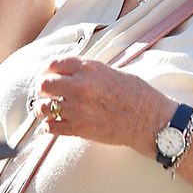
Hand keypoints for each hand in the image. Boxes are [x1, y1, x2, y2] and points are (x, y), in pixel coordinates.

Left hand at [33, 56, 172, 149]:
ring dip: (42, 108)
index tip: (47, 74)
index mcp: (89, 69)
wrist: (150, 120)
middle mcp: (80, 86)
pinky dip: (49, 126)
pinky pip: (52, 128)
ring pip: (44, 107)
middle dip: (42, 88)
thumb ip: (90, 71)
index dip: (47, 69)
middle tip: (45, 92)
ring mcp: (78, 108)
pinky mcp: (80, 129)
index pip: (54, 64)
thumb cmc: (138, 95)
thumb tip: (72, 72)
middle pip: (44, 84)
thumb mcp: (113, 72)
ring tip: (46, 109)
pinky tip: (52, 125)